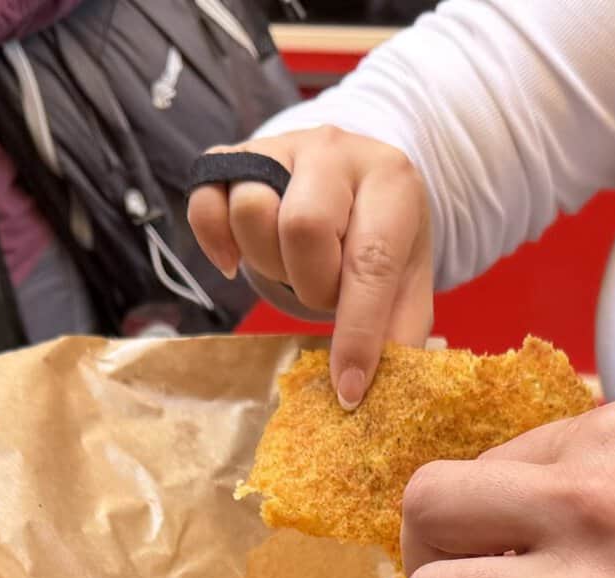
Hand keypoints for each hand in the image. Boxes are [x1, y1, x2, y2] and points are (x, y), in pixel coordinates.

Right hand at [187, 125, 433, 408]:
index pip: (370, 260)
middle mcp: (336, 151)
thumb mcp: (408, 278)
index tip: (348, 390)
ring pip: (251, 211)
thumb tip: (380, 392)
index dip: (358, 333)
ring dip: (268, 263)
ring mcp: (280, 148)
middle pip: (302, 227)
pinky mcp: (235, 156)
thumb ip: (401, 330)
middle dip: (310, 284)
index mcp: (391, 182)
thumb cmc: (383, 234)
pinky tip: (238, 261)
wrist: (353, 176)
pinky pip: (206, 202)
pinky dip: (215, 242)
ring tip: (292, 266)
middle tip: (324, 290)